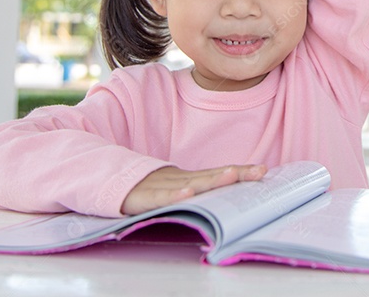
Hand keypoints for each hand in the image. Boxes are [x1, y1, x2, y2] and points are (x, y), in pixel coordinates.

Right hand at [121, 164, 266, 215]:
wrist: (105, 180)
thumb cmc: (143, 189)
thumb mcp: (171, 190)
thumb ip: (193, 192)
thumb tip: (223, 198)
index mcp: (186, 179)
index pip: (217, 174)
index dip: (239, 172)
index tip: (263, 171)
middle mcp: (178, 179)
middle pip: (210, 176)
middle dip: (236, 174)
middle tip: (260, 172)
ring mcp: (160, 186)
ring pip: (190, 183)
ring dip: (211, 180)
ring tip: (231, 176)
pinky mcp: (142, 197)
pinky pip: (160, 198)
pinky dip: (174, 196)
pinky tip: (187, 194)